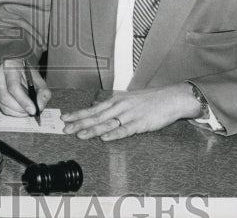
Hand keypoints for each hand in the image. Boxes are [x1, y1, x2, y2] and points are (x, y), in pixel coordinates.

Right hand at [0, 59, 50, 116]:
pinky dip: (11, 111)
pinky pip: (0, 106)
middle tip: (30, 112)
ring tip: (26, 111)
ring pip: (2, 104)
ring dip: (16, 112)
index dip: (23, 101)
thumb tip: (40, 107)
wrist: (16, 66)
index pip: (14, 87)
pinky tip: (19, 109)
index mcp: (10, 67)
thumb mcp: (38, 79)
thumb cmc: (27, 72)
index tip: (33, 110)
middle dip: (20, 109)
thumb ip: (43, 92)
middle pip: (5, 98)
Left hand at [61, 84, 197, 139]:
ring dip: (92, 130)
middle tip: (66, 129)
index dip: (78, 114)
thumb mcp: (126, 98)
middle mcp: (120, 106)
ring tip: (79, 135)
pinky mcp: (141, 123)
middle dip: (79, 123)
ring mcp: (130, 114)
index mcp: (115, 100)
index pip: (93, 108)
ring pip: (107, 123)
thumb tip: (95, 104)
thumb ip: (110, 103)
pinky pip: (125, 130)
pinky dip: (114, 134)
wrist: (171, 98)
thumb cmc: (149, 99)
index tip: (65, 118)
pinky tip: (105, 137)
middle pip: (96, 116)